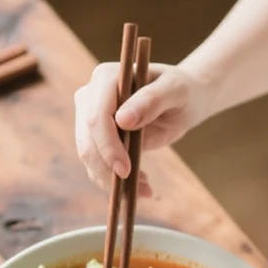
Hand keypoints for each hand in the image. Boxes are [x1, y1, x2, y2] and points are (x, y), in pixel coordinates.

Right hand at [73, 62, 213, 194]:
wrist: (180, 102)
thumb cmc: (180, 91)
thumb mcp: (176, 91)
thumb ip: (152, 100)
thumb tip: (122, 120)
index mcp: (106, 78)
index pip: (97, 115)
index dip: (108, 145)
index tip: (125, 170)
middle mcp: (91, 96)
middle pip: (87, 139)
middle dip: (107, 168)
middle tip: (137, 189)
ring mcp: (89, 117)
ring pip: (89, 156)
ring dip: (112, 179)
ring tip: (146, 189)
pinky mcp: (96, 138)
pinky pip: (97, 164)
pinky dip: (115, 182)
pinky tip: (142, 186)